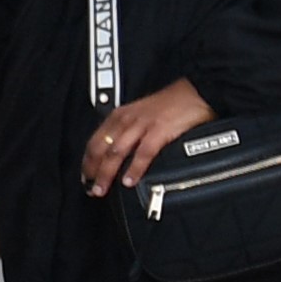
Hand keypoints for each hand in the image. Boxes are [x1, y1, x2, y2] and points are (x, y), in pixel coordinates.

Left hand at [79, 79, 216, 193]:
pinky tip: (129, 181)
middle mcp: (126, 119)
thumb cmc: (170, 105)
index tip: (84, 178)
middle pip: (101, 148)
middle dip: (93, 171)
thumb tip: (118, 158)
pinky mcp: (159, 129)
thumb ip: (129, 132)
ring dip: (107, 173)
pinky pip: (143, 153)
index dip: (87, 161)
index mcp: (119, 116)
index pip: (94, 141)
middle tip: (90, 189)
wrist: (196, 92)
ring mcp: (142, 124)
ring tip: (102, 189)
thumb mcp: (141, 115)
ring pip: (116, 152)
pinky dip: (134, 169)